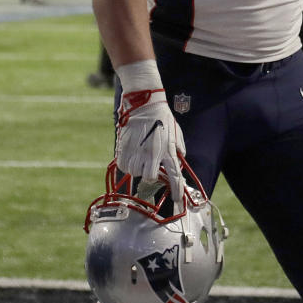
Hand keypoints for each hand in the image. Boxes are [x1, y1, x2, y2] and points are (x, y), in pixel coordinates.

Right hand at [116, 87, 186, 203]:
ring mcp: (137, 150)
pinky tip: (130, 154)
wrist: (143, 101)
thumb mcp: (176, 132)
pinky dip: (126, 163)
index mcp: (168, 150)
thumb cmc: (162, 116)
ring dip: (137, 168)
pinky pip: (123, 165)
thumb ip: (178, 149)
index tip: (177, 201)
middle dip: (150, 178)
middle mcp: (153, 153)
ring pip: (135, 173)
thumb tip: (179, 163)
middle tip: (149, 169)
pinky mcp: (124, 147)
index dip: (177, 191)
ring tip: (139, 156)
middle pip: (150, 179)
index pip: (174, 176)